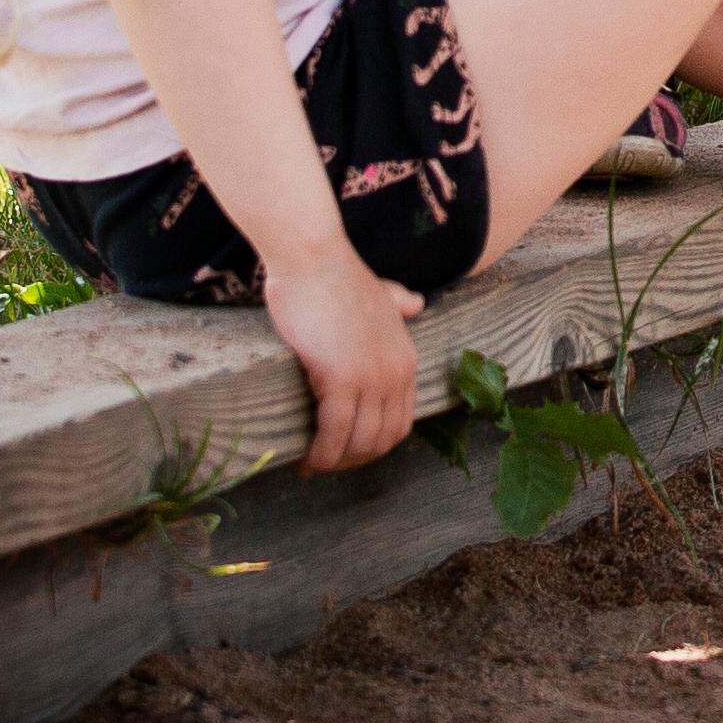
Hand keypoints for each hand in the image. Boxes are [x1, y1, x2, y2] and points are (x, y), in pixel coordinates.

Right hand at [264, 244, 421, 472]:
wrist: (314, 258)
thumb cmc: (337, 276)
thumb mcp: (381, 292)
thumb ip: (399, 303)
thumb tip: (417, 304)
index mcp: (406, 359)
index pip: (400, 423)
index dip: (373, 445)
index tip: (347, 451)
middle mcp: (396, 373)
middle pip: (381, 439)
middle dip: (354, 459)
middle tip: (326, 462)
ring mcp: (371, 377)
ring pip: (359, 442)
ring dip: (336, 462)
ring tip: (312, 464)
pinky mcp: (340, 378)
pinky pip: (333, 433)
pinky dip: (321, 454)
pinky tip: (305, 459)